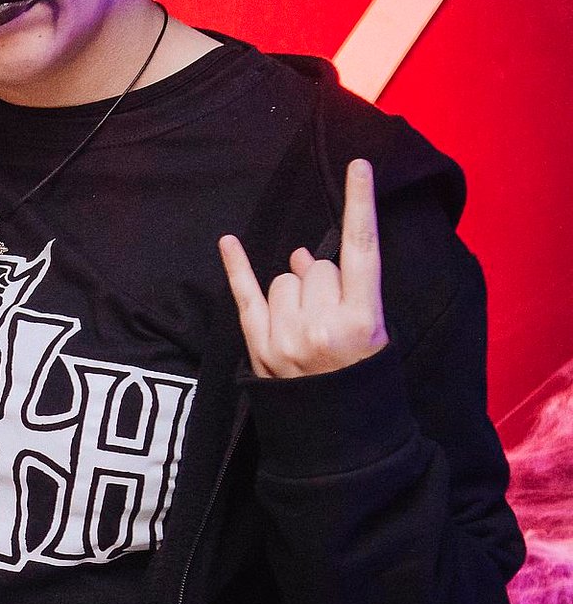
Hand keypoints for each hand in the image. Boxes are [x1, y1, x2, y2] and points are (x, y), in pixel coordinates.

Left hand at [219, 159, 387, 378]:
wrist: (337, 436)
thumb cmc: (362, 382)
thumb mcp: (376, 336)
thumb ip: (346, 291)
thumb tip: (304, 255)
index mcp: (361, 321)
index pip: (362, 249)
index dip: (361, 205)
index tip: (359, 167)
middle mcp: (321, 326)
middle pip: (316, 267)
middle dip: (324, 283)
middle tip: (333, 317)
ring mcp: (285, 338)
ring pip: (284, 279)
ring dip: (295, 292)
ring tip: (307, 326)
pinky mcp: (259, 348)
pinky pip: (245, 296)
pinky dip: (237, 269)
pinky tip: (228, 242)